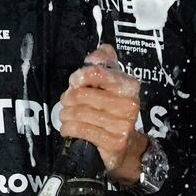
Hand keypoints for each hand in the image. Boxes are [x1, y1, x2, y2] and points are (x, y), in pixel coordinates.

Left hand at [58, 44, 146, 187]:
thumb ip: (106, 63)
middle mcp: (129, 104)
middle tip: (66, 101)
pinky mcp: (114, 142)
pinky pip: (81, 129)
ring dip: (65, 114)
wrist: (126, 145)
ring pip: (79, 113)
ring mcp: (122, 124)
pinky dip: (68, 128)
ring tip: (65, 115)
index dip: (79, 76)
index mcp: (129, 85)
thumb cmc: (113, 110)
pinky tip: (67, 128)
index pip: (97, 73)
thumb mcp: (113, 83)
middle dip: (68, 98)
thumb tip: (100, 50)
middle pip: (82, 94)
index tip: (74, 82)